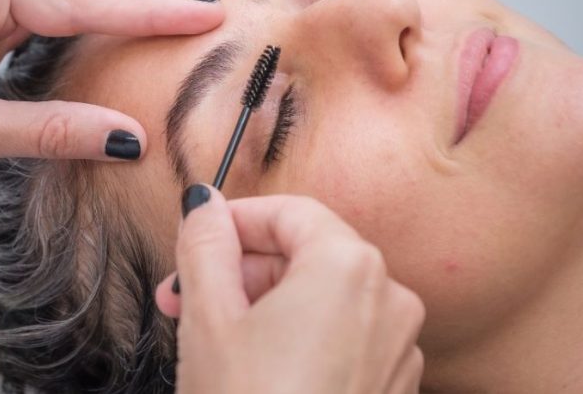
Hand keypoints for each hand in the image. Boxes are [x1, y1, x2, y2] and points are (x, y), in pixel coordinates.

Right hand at [155, 187, 424, 393]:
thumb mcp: (208, 316)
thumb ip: (205, 244)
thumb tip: (204, 205)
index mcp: (348, 266)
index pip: (289, 211)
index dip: (234, 221)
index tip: (196, 238)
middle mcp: (388, 298)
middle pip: (306, 253)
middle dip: (241, 269)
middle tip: (185, 295)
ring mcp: (397, 346)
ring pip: (322, 297)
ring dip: (264, 304)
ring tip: (213, 335)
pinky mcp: (391, 384)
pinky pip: (342, 336)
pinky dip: (298, 337)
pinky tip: (255, 366)